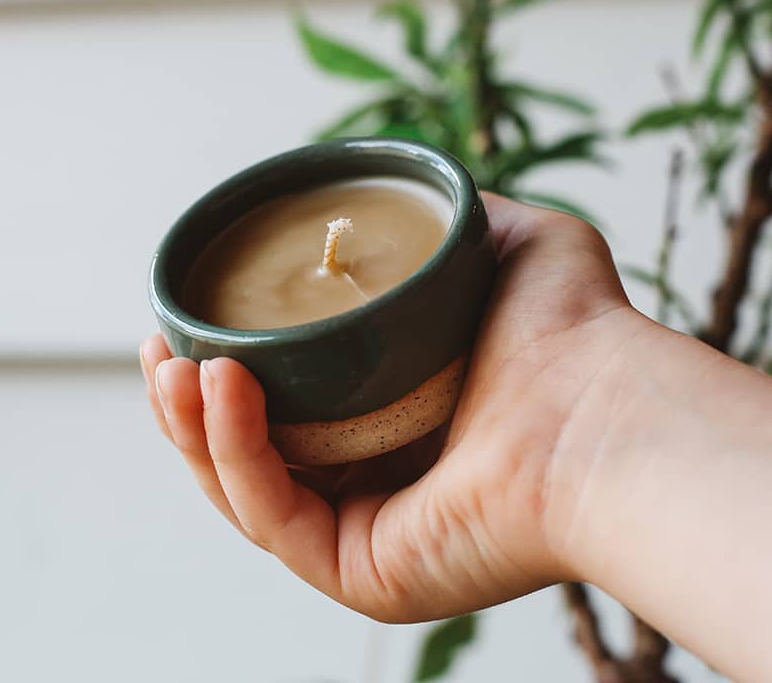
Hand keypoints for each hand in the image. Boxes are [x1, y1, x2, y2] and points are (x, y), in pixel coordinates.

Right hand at [141, 193, 643, 621]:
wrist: (613, 410)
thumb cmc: (579, 331)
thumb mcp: (505, 242)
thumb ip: (449, 221)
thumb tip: (403, 198)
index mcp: (395, 425)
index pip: (285, 407)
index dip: (225, 368)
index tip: (185, 320)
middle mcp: (377, 486)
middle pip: (249, 453)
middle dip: (188, 403)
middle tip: (159, 348)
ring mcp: (369, 535)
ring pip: (245, 491)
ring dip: (191, 429)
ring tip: (170, 366)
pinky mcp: (366, 574)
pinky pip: (275, 519)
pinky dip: (235, 454)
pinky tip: (219, 388)